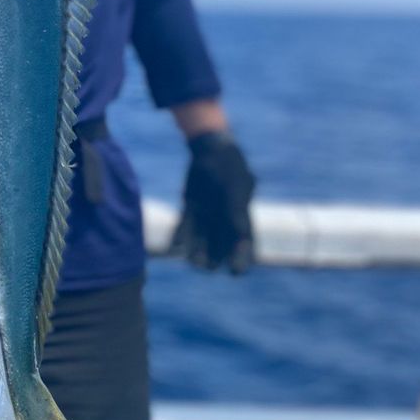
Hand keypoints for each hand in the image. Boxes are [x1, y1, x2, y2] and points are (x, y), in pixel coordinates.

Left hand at [170, 131, 255, 274]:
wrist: (210, 147)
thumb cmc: (229, 166)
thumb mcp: (234, 186)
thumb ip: (237, 208)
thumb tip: (241, 232)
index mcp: (241, 215)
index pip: (244, 242)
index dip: (241, 258)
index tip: (236, 272)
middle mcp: (224, 218)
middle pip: (221, 245)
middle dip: (215, 258)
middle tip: (206, 267)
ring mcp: (207, 214)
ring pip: (202, 239)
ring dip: (197, 251)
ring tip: (192, 262)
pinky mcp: (191, 208)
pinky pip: (185, 226)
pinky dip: (180, 236)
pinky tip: (174, 247)